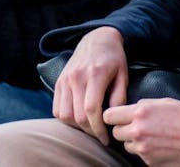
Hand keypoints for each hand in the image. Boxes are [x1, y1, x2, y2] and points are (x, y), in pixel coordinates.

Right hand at [53, 26, 128, 144]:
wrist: (96, 39)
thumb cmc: (114, 59)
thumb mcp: (123, 75)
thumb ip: (119, 98)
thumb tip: (113, 120)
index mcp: (95, 74)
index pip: (92, 109)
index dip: (98, 129)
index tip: (106, 139)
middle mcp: (76, 77)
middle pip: (78, 116)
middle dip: (90, 131)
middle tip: (101, 135)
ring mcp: (65, 80)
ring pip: (65, 115)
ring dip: (77, 127)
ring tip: (90, 126)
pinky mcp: (58, 83)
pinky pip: (56, 109)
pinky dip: (66, 119)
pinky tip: (79, 118)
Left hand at [103, 99, 179, 166]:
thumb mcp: (165, 102)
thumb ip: (144, 105)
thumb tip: (131, 110)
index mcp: (141, 112)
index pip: (109, 116)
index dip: (113, 117)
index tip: (117, 118)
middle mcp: (138, 131)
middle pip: (116, 133)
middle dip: (124, 130)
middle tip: (139, 127)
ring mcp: (144, 149)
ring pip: (127, 146)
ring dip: (135, 142)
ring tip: (154, 137)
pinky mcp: (150, 163)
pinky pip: (141, 156)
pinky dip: (148, 152)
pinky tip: (162, 147)